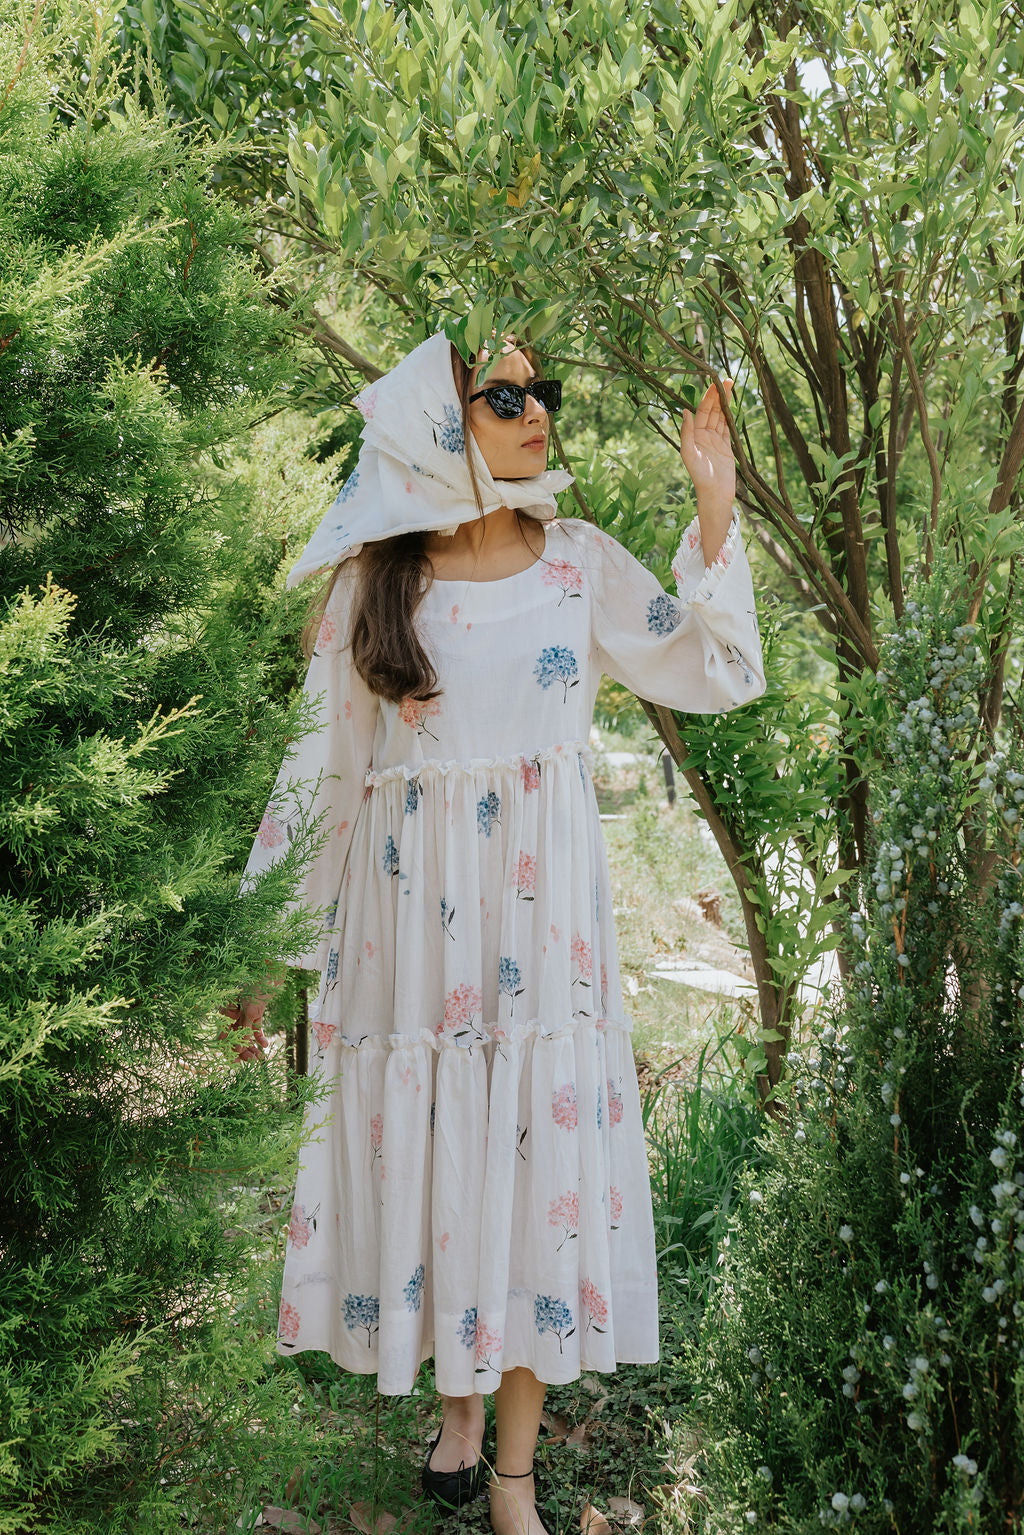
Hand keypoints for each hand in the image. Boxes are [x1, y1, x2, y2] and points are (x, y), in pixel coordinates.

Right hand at [217, 988, 272, 1061]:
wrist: (271, 973)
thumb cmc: (257, 987)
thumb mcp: (250, 1010)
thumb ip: (244, 1028)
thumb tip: (239, 1049)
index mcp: (225, 1012)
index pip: (223, 1035)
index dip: (228, 1049)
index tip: (235, 1061)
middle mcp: (232, 1014)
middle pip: (235, 1037)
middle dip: (242, 1050)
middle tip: (251, 1061)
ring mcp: (243, 1014)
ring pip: (245, 1035)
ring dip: (251, 1047)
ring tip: (260, 1058)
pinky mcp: (254, 1013)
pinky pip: (255, 1028)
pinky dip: (259, 1037)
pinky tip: (265, 1046)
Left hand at [679, 378, 735, 507]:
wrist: (715, 493)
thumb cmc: (699, 476)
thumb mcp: (689, 454)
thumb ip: (687, 433)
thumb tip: (685, 411)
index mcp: (694, 435)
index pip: (702, 411)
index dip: (708, 397)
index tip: (714, 383)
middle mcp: (703, 436)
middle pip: (712, 410)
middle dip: (718, 396)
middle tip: (726, 380)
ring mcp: (716, 440)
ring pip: (721, 417)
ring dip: (725, 403)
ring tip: (730, 387)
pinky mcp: (726, 447)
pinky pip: (728, 428)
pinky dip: (730, 417)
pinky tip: (732, 406)